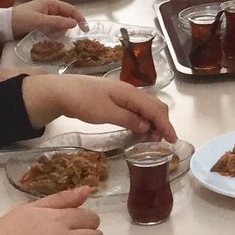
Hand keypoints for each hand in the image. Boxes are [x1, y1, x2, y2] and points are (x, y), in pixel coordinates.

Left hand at [10, 0, 87, 37]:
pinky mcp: (41, 21)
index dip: (79, 18)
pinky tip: (46, 36)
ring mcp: (45, 14)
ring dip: (58, 30)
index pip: (70, 9)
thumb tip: (75, 24)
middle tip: (59, 35)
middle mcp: (50, 7)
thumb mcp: (41, 21)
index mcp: (51, 2)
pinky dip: (52, 32)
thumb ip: (58, 22)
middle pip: (66, 16)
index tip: (86, 29)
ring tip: (49, 35)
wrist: (4, 24)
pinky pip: (52, 26)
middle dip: (65, 26)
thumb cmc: (22, 19)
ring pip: (59, 23)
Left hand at [21, 73, 176, 142]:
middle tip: (162, 142)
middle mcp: (130, 92)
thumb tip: (146, 126)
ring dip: (151, 123)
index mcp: (130, 93)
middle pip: (154, 106)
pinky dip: (140, 121)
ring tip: (150, 141)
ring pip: (145, 108)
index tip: (173, 140)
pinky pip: (135, 110)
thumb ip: (128, 119)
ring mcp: (122, 95)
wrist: (61, 91)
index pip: (155, 109)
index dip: (166, 125)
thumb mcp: (105, 113)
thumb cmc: (82, 101)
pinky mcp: (115, 100)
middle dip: (161, 124)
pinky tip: (137, 132)